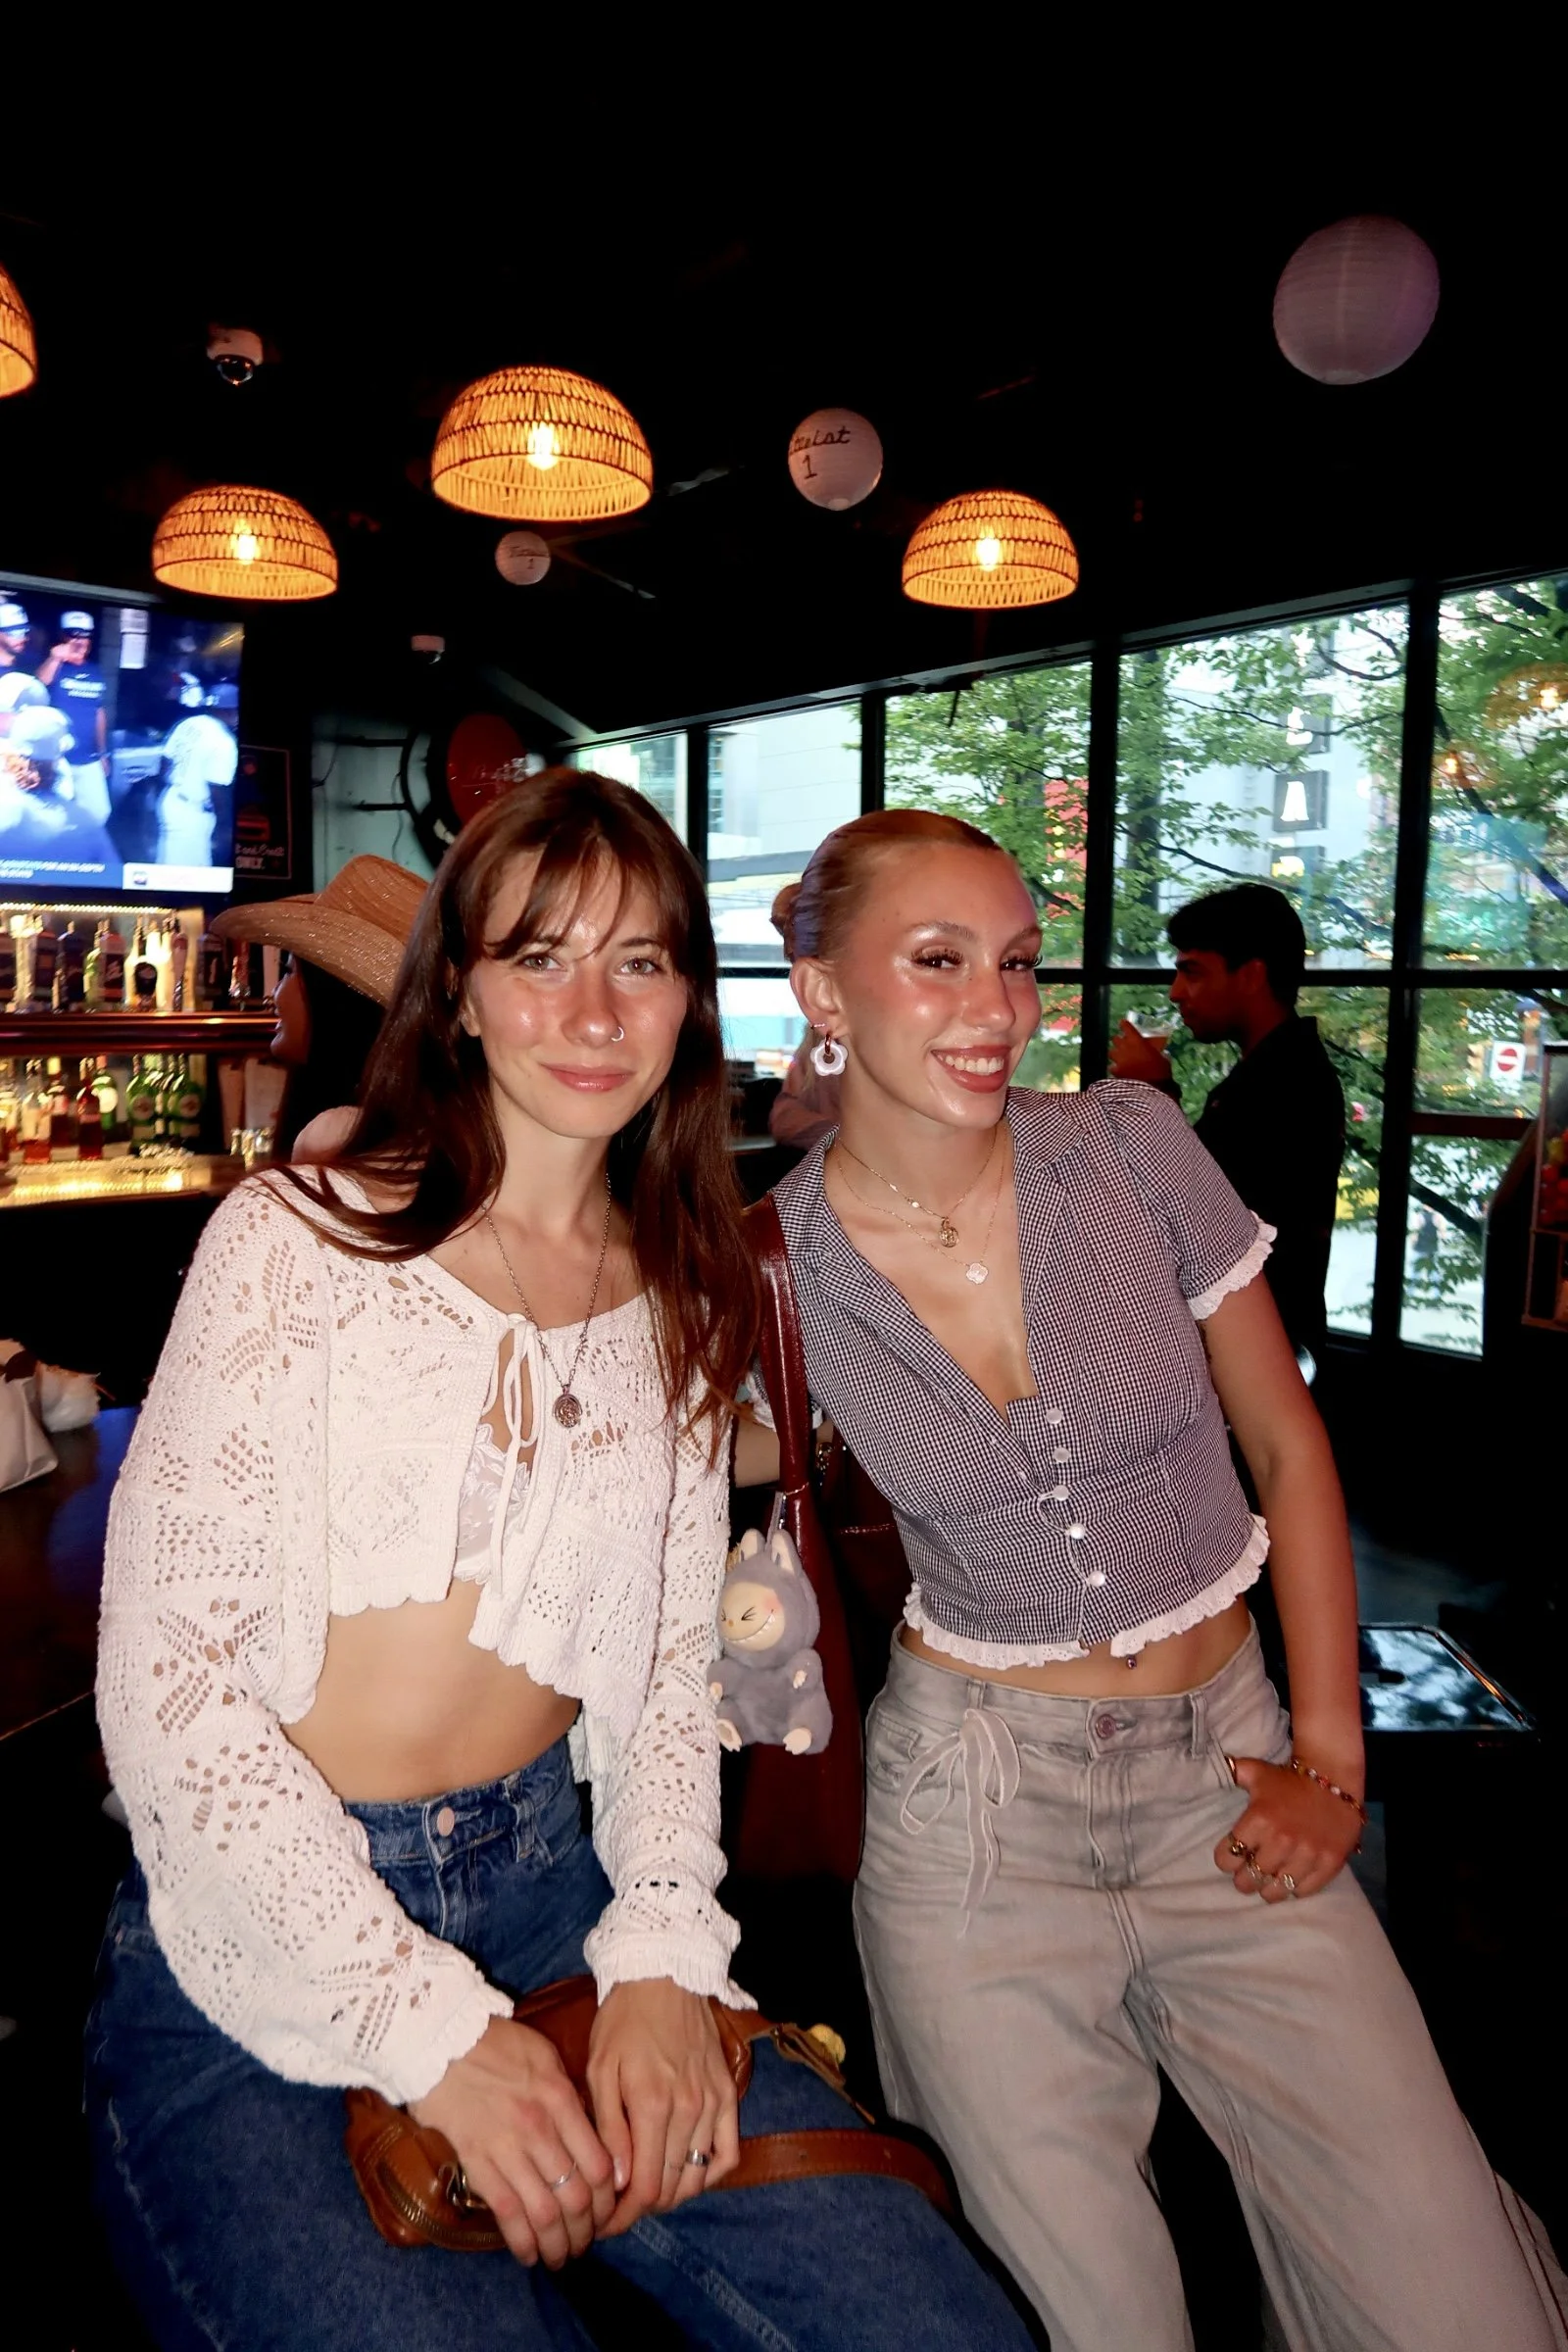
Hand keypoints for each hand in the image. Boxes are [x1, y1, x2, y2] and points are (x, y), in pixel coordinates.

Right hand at [409, 2015, 615, 2267]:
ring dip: (558, 2244)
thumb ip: (568, 2097)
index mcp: (561, 2099)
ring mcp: (507, 2147)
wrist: (439, 2039)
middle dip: (587, 2230)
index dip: (609, 2199)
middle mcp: (539, 2128)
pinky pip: (506, 2213)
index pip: (600, 2164)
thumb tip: (590, 2134)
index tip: (608, 2212)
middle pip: (577, 2196)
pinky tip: (530, 2255)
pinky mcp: (476, 2161)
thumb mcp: (545, 2057)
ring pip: (545, 2212)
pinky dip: (522, 2242)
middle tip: (586, 2242)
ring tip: (561, 2257)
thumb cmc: (495, 2044)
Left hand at [587, 1979, 741, 2237]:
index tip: (605, 2223)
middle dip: (643, 2209)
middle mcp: (689, 2110)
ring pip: (699, 2177)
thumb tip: (619, 2181)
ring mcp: (713, 2103)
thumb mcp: (600, 2070)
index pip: (645, 2187)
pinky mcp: (728, 2093)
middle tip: (621, 2210)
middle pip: (672, 2189)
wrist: (663, 1976)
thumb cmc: (623, 2021)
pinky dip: (711, 2173)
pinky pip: (729, 2152)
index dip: (624, 2216)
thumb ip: (609, 2129)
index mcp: (652, 2105)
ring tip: (648, 2192)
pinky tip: (688, 2172)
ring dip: (673, 2194)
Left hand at [1108, 1020, 1173, 1084]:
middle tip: (1123, 1044)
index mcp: (1137, 1041)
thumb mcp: (1162, 1058)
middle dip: (1119, 1041)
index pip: (1126, 1027)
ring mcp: (1119, 1059)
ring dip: (1115, 1053)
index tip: (1123, 1023)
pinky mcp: (1116, 1071)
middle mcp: (1125, 1047)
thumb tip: (1160, 1054)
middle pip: (1115, 1039)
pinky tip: (1119, 1071)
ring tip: (1120, 1058)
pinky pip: (1112, 1067)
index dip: (1124, 1025)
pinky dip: (1115, 1068)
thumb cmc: (1160, 1071)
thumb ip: (1156, 1053)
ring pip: (1111, 1052)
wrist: (1153, 1088)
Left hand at [1214, 1755, 1362, 1901]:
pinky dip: (1295, 1887)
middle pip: (1249, 1879)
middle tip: (1248, 1872)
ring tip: (1269, 1879)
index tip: (1231, 1856)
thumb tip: (1211, 1771)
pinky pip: (1303, 1891)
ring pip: (1275, 1891)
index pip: (1227, 1858)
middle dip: (1244, 1877)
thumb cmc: (1289, 1779)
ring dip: (1268, 1888)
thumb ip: (1231, 1773)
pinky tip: (1292, 1876)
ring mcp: (1307, 1855)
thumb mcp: (1255, 1771)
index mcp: (1259, 1820)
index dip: (1226, 1859)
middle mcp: (1281, 1841)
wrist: (1334, 1778)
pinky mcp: (1329, 1864)